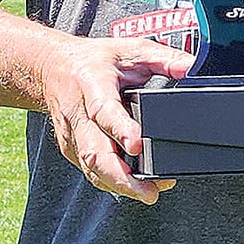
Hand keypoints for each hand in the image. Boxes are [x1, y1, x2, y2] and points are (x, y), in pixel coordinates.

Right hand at [39, 34, 193, 204]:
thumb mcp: (131, 49)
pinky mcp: (71, 148)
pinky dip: (110, 182)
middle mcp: (78, 113)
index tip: (137, 145)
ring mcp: (72, 134)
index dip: (120, 129)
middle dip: (120, 176)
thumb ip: (163, 59)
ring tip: (147, 194)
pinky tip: (132, 188)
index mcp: (92, 85)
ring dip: (118, 185)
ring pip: (91, 167)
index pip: (104, 111)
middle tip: (149, 191)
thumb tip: (192, 68)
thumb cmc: (94, 60)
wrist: (52, 66)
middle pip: (94, 151)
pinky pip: (89, 170)